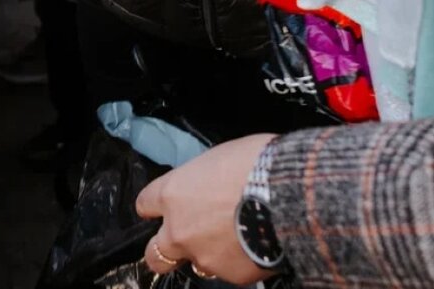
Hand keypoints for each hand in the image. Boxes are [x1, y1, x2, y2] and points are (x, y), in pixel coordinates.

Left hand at [137, 134, 277, 284]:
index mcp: (173, 194)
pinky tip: (254, 244)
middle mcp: (180, 230)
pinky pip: (229, 270)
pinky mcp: (231, 275)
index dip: (154, 207)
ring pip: (197, 263)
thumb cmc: (256, 164)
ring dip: (208, 253)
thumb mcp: (219, 158)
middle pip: (155, 254)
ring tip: (233, 237)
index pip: (146, 204)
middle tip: (182, 240)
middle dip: (165, 249)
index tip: (157, 209)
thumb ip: (203, 179)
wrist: (287, 195)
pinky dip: (238, 260)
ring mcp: (203, 256)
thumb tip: (209, 185)